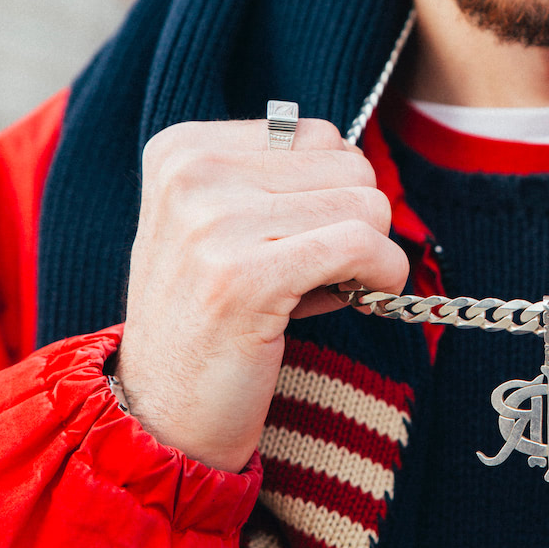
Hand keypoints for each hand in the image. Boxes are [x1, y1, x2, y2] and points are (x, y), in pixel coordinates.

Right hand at [117, 119, 409, 471]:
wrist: (163, 412)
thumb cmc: (212, 316)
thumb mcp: (221, 224)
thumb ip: (280, 180)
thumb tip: (366, 164)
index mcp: (182, 149)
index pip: (318, 135)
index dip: (330, 193)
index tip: (296, 241)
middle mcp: (191, 174)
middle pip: (348, 164)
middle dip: (353, 220)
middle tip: (314, 271)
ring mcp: (214, 223)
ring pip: (366, 202)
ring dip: (371, 252)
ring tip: (323, 287)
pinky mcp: (247, 276)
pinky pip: (364, 246)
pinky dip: (384, 274)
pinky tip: (364, 297)